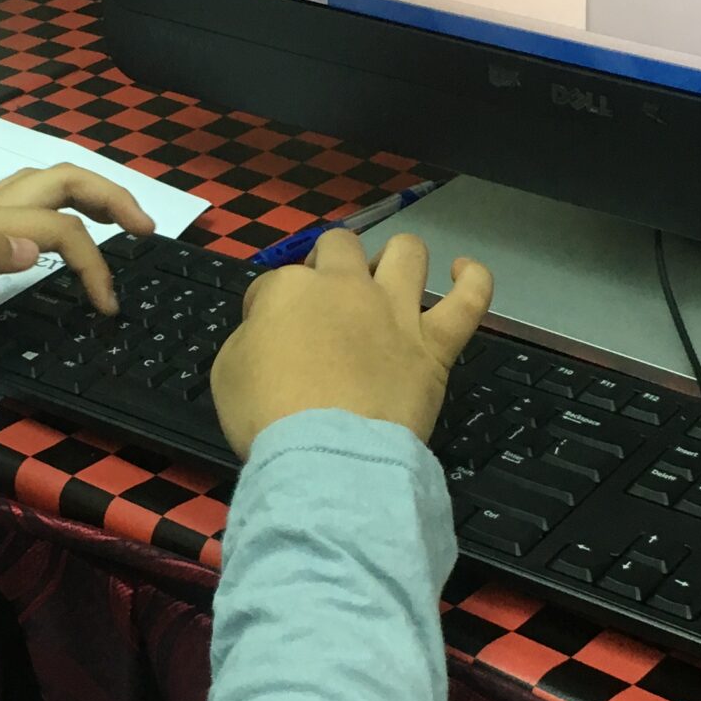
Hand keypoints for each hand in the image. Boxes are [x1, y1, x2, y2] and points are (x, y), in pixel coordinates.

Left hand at [0, 162, 155, 367]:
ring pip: (45, 195)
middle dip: (109, 195)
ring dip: (87, 200)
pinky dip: (62, 222)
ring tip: (118, 222)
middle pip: (60, 182)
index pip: (63, 226)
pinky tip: (62, 245)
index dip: (95, 261)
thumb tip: (39, 248)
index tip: (109, 307)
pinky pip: (30, 221)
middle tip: (147, 227)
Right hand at [211, 226, 493, 458]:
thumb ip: (249, 338)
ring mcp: (395, 311)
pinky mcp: (435, 344)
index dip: (269, 307)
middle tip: (325, 299)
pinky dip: (473, 280)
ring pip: (407, 253)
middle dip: (329, 262)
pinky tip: (464, 272)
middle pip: (340, 247)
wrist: (327, 453)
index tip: (268, 336)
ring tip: (391, 274)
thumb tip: (268, 330)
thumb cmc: (268, 417)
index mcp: (289, 289)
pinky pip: (469, 300)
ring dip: (396, 256)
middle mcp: (346, 286)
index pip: (275, 283)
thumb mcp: (227, 372)